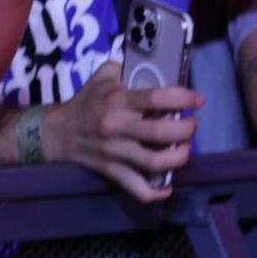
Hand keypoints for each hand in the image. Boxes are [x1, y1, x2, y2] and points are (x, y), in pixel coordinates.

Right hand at [43, 61, 202, 202]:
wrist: (58, 132)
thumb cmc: (86, 101)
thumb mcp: (103, 76)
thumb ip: (126, 69)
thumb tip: (155, 65)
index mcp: (117, 100)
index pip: (155, 98)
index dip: (183, 98)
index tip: (198, 100)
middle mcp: (117, 126)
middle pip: (161, 133)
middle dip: (186, 130)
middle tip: (191, 125)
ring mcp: (115, 152)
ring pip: (155, 161)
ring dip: (179, 157)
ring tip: (183, 148)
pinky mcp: (112, 171)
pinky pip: (137, 188)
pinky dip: (156, 192)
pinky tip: (167, 186)